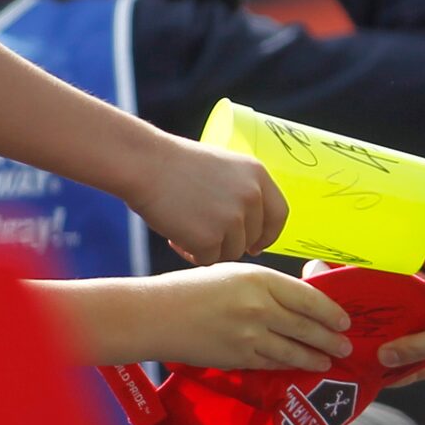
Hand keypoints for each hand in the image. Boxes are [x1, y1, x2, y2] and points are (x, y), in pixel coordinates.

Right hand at [129, 134, 289, 264]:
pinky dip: (191, 253)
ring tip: (184, 227)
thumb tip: (253, 232)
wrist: (145, 164)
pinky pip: (207, 260)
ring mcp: (232, 219)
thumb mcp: (223, 168)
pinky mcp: (210, 238)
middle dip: (228, 241)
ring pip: (230, 253)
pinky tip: (175, 234)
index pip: (279, 215)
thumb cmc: (176, 166)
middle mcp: (251, 197)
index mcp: (258, 176)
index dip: (268, 234)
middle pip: (251, 239)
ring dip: (209, 247)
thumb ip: (243, 192)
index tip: (255, 245)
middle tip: (201, 230)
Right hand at [142, 265, 351, 369]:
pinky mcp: (238, 357)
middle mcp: (259, 306)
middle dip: (330, 339)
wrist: (157, 315)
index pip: (307, 297)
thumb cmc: (191, 289)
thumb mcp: (232, 274)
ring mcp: (250, 334)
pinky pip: (272, 363)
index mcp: (260, 279)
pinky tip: (298, 366)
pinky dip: (288, 365)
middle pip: (306, 326)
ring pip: (293, 349)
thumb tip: (297, 300)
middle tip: (346, 346)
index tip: (344, 320)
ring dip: (315, 357)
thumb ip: (265, 286)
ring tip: (328, 361)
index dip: (330, 311)